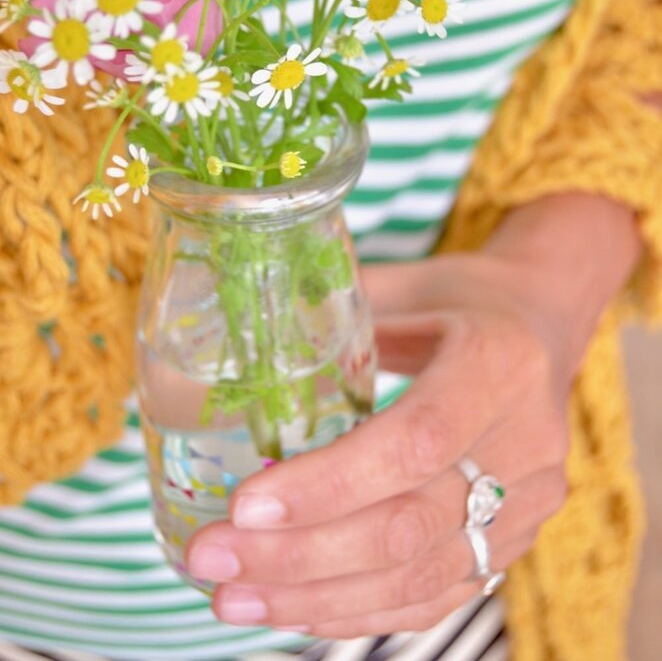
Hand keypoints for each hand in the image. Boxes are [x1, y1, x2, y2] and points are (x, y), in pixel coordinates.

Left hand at [186, 193, 640, 637]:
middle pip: (409, 525)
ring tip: (233, 598)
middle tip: (212, 560)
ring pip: (419, 575)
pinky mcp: (516, 540)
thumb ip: (333, 308)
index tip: (244, 505)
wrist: (545, 328)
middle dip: (299, 555)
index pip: (414, 442)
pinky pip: (437, 594)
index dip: (328, 484)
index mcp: (497, 365)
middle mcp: (525, 442)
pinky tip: (296, 609)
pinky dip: (360, 609)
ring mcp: (529, 503)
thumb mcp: (408, 284)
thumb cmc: (464, 299)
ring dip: (316, 597)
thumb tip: (234, 329)